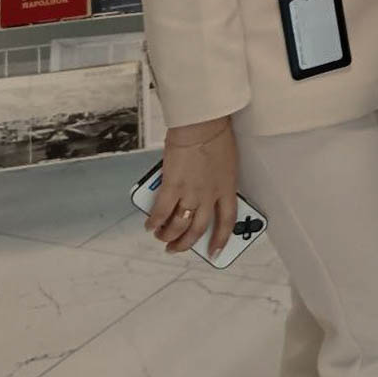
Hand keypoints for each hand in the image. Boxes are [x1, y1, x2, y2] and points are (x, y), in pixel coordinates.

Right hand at [146, 116, 237, 259]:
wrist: (201, 124)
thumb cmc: (214, 136)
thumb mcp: (226, 165)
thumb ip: (216, 184)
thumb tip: (199, 198)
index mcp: (227, 188)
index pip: (227, 222)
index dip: (221, 240)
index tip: (215, 252)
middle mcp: (210, 195)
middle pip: (198, 229)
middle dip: (185, 244)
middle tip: (175, 248)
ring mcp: (191, 192)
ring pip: (178, 226)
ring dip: (168, 236)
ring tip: (161, 237)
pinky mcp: (172, 186)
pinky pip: (161, 212)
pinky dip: (154, 221)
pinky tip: (150, 225)